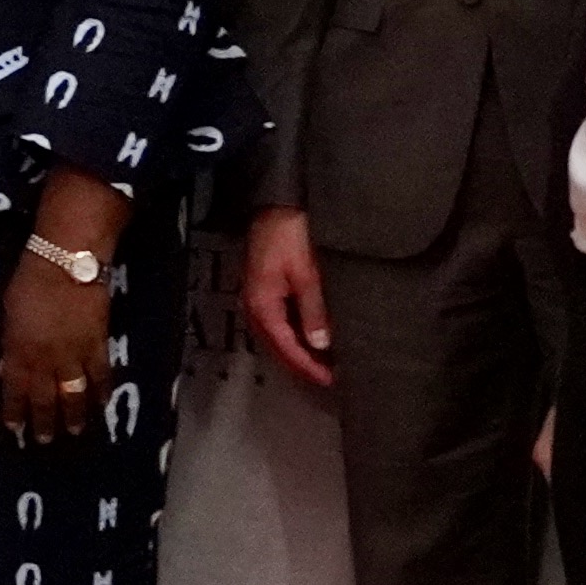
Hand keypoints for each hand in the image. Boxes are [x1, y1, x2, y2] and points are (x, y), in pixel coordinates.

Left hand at [0, 249, 113, 444]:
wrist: (67, 263)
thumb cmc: (29, 283)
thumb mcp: (7, 315)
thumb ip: (8, 345)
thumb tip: (4, 368)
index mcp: (19, 352)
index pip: (14, 390)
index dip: (14, 411)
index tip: (15, 428)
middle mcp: (45, 361)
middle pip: (45, 398)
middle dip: (43, 421)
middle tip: (44, 441)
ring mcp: (74, 355)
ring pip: (74, 394)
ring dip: (74, 415)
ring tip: (74, 431)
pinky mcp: (98, 346)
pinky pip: (101, 375)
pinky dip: (102, 392)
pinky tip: (102, 405)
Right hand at [241, 208, 337, 390]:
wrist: (276, 204)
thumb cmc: (291, 236)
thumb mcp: (307, 274)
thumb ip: (313, 309)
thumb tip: (321, 344)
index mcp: (262, 306)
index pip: (286, 347)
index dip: (307, 366)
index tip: (330, 380)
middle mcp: (255, 307)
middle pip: (277, 346)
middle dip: (301, 364)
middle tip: (330, 379)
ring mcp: (258, 298)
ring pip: (277, 337)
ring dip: (298, 352)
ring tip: (323, 364)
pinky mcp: (265, 290)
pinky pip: (279, 323)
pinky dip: (294, 336)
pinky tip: (310, 338)